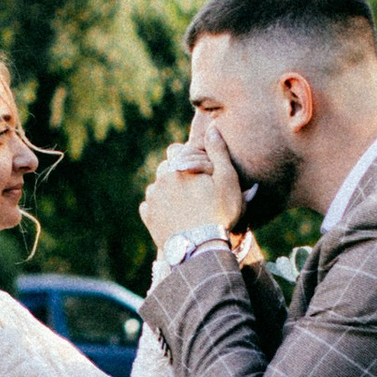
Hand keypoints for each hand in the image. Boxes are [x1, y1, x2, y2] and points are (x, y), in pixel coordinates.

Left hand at [140, 128, 241, 250]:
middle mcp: (159, 181)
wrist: (201, 248)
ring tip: (186, 205)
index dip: (189, 159)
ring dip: (167, 191)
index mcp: (176, 167)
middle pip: (165, 168)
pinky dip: (159, 209)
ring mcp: (152, 201)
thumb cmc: (219, 213)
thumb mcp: (227, 180)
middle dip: (177, 174)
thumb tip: (213, 128)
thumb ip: (218, 151)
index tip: (201, 173)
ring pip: (157, 187)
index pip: (176, 150)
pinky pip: (150, 207)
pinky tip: (174, 216)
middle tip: (195, 191)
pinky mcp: (149, 218)